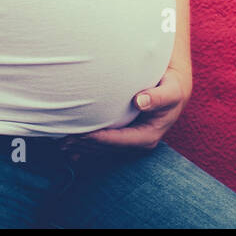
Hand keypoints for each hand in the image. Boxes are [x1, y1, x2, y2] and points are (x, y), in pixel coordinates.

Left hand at [59, 64, 191, 162]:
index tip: (80, 134)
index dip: (98, 139)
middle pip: (106, 147)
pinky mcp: (123, 134)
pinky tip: (69, 144)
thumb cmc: (172, 88)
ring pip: (102, 147)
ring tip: (60, 142)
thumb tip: (141, 101)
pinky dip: (85, 143)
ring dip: (81, 146)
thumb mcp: (171, 91)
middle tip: (62, 140)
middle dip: (84, 145)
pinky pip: (102, 142)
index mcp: (148, 137)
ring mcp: (129, 140)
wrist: (175, 88)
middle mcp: (137, 142)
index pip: (118, 141)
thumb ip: (158, 97)